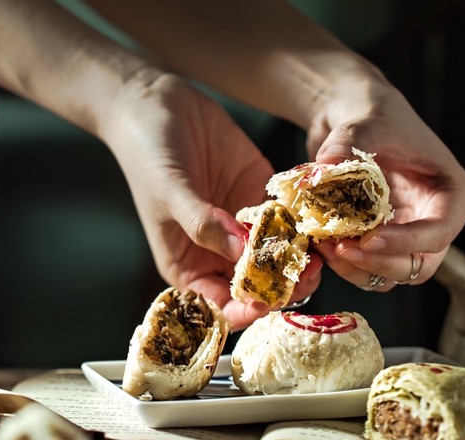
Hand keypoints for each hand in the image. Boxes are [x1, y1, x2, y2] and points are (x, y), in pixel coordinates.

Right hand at [101, 68, 321, 327]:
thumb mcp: (169, 191)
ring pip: (276, 258)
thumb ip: (203, 225)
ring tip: (317, 251)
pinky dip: (301, 226)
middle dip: (282, 287)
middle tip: (306, 274)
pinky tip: (315, 222)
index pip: (219, 305)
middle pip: (255, 287)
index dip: (243, 310)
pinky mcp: (258, 199)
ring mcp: (240, 226)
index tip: (266, 301)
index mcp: (188, 265)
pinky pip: (285, 221)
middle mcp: (217, 252)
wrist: (156, 104)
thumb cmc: (148, 153)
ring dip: (298, 260)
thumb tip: (241, 252)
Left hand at [308, 75, 464, 290]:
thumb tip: (324, 168)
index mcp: (452, 195)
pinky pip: (369, 270)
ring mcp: (409, 236)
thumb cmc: (374, 117)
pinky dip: (345, 266)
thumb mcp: (364, 125)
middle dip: (378, 263)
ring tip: (326, 246)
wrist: (354, 119)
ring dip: (357, 269)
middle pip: (417, 265)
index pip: (439, 233)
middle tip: (341, 249)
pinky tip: (322, 245)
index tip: (367, 240)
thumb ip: (347, 145)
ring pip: (391, 275)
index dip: (405, 243)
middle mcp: (435, 222)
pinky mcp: (382, 243)